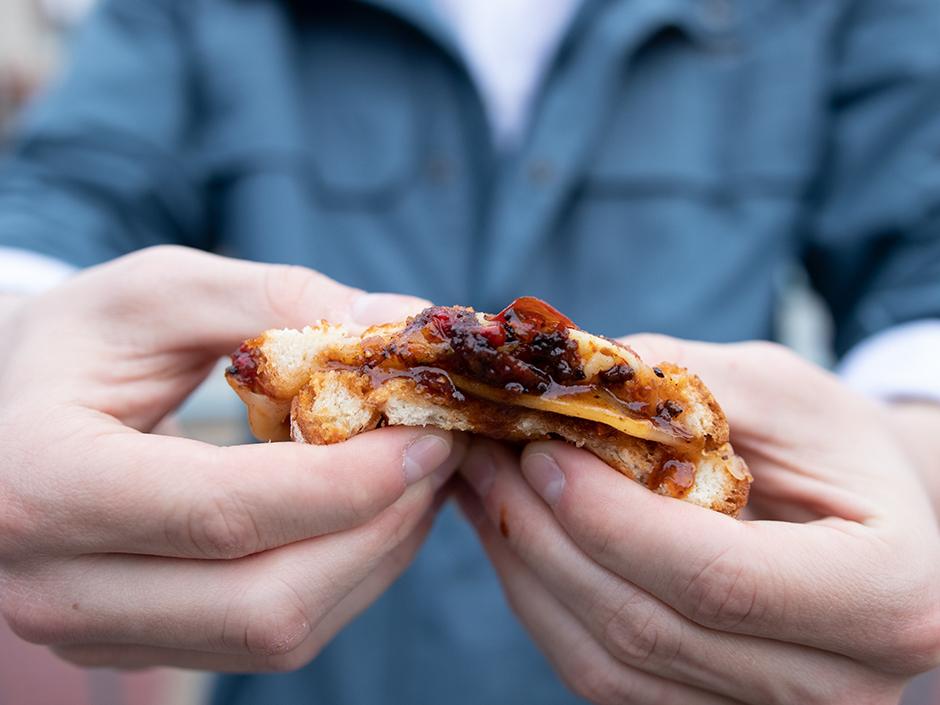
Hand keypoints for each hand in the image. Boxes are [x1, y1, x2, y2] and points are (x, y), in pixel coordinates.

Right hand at [0, 246, 464, 670]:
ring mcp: (98, 632)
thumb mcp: (159, 292)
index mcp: (43, 482)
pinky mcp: (141, 644)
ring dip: (376, 555)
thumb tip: (401, 326)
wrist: (9, 412)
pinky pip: (272, 637)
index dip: (349, 481)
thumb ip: (276, 301)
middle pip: (265, 601)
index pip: (224, 512)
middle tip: (439, 451)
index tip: (427, 433)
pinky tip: (374, 513)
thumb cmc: (80, 343)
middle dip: (379, 526)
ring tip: (418, 477)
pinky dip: (346, 575)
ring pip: (279, 632)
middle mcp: (57, 585)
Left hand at [457, 336, 939, 703]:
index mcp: (884, 595)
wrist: (876, 526)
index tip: (540, 451)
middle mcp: (837, 685)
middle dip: (546, 537)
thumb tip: (568, 381)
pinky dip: (545, 604)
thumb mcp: (783, 392)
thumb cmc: (838, 450)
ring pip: (608, 664)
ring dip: (528, 572)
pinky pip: (603, 675)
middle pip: (647, 629)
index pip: (716, 577)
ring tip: (486, 491)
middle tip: (488, 459)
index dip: (608, 516)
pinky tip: (516, 537)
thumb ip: (685, 383)